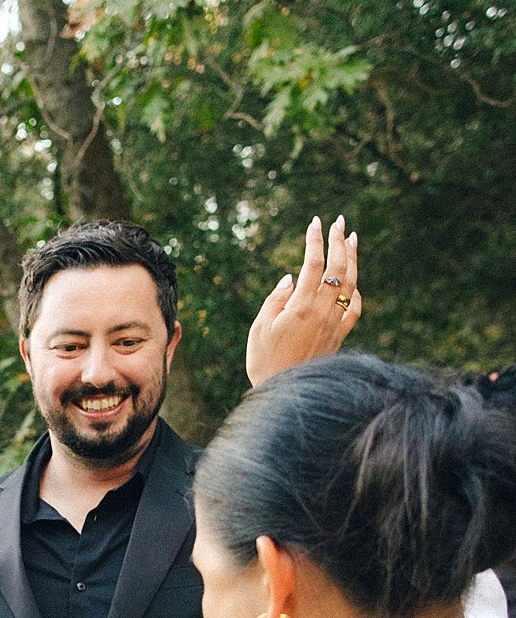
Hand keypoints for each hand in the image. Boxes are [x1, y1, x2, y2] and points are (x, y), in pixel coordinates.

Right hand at [246, 214, 362, 385]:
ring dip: (353, 259)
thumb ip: (275, 300)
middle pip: (337, 269)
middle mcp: (322, 312)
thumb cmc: (264, 362)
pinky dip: (357, 293)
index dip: (315, 241)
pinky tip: (355, 283)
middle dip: (338, 242)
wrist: (284, 396)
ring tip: (352, 239)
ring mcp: (334, 325)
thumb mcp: (260, 329)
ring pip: (350, 285)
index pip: (313, 264)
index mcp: (301, 307)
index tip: (315, 223)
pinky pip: (354, 310)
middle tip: (339, 222)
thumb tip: (291, 278)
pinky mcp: (338, 338)